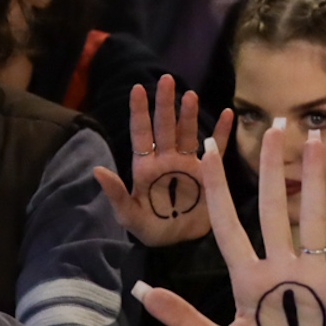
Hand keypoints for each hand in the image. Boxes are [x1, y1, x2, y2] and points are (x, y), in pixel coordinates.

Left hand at [92, 75, 227, 246]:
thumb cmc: (150, 230)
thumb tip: (97, 169)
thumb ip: (115, 193)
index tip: (137, 88)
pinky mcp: (208, 172)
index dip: (139, 112)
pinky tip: (228, 114)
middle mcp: (166, 159)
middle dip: (165, 103)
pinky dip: (221, 132)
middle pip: (165, 126)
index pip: (141, 133)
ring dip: (189, 114)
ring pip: (188, 132)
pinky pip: (216, 148)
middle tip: (166, 79)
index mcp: (145, 167)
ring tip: (190, 95)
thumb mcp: (128, 215)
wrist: (179, 246)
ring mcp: (188, 164)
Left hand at [133, 123, 325, 325]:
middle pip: (272, 209)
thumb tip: (141, 290)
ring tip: (316, 141)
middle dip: (271, 168)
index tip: (207, 151)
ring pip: (313, 217)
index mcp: (248, 279)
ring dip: (317, 180)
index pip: (227, 226)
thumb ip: (184, 319)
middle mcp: (280, 267)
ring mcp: (314, 274)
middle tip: (274, 124)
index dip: (216, 191)